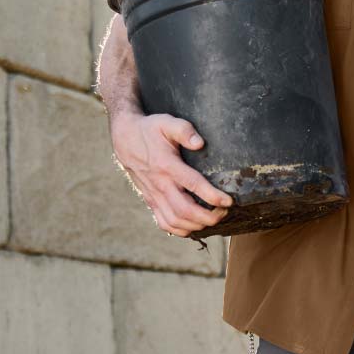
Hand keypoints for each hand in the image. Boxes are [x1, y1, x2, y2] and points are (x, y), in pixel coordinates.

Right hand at [110, 112, 233, 236]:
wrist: (125, 138)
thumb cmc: (150, 129)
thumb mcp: (166, 122)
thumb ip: (184, 130)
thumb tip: (200, 143)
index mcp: (167, 166)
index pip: (193, 185)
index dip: (213, 196)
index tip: (229, 201)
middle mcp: (160, 184)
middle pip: (185, 211)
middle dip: (209, 217)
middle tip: (225, 211)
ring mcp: (153, 195)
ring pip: (175, 221)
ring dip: (197, 225)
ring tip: (213, 218)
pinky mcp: (150, 201)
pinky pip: (164, 223)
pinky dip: (181, 230)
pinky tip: (194, 224)